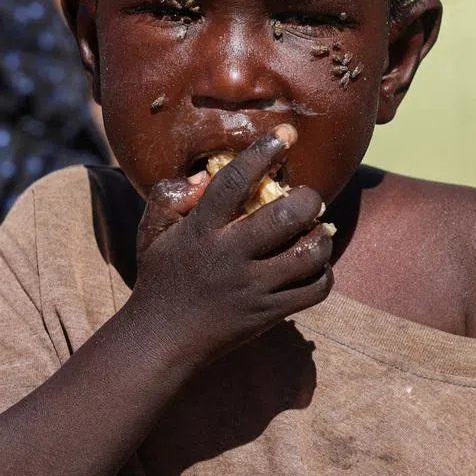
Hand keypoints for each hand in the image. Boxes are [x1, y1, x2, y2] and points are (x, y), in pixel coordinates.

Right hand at [128, 125, 331, 368]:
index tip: (286, 134)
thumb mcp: (152, 232)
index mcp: (201, 230)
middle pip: (286, 218)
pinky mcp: (269, 314)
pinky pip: (314, 289)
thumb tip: (205, 174)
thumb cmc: (161, 276)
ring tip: (314, 229)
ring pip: (308, 254)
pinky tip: (312, 263)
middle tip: (306, 197)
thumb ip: (171, 196)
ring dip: (320, 236)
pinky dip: (323, 272)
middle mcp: (230, 257)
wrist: (162, 340)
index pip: (234, 182)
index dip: (262, 153)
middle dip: (307, 199)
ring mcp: (253, 288)